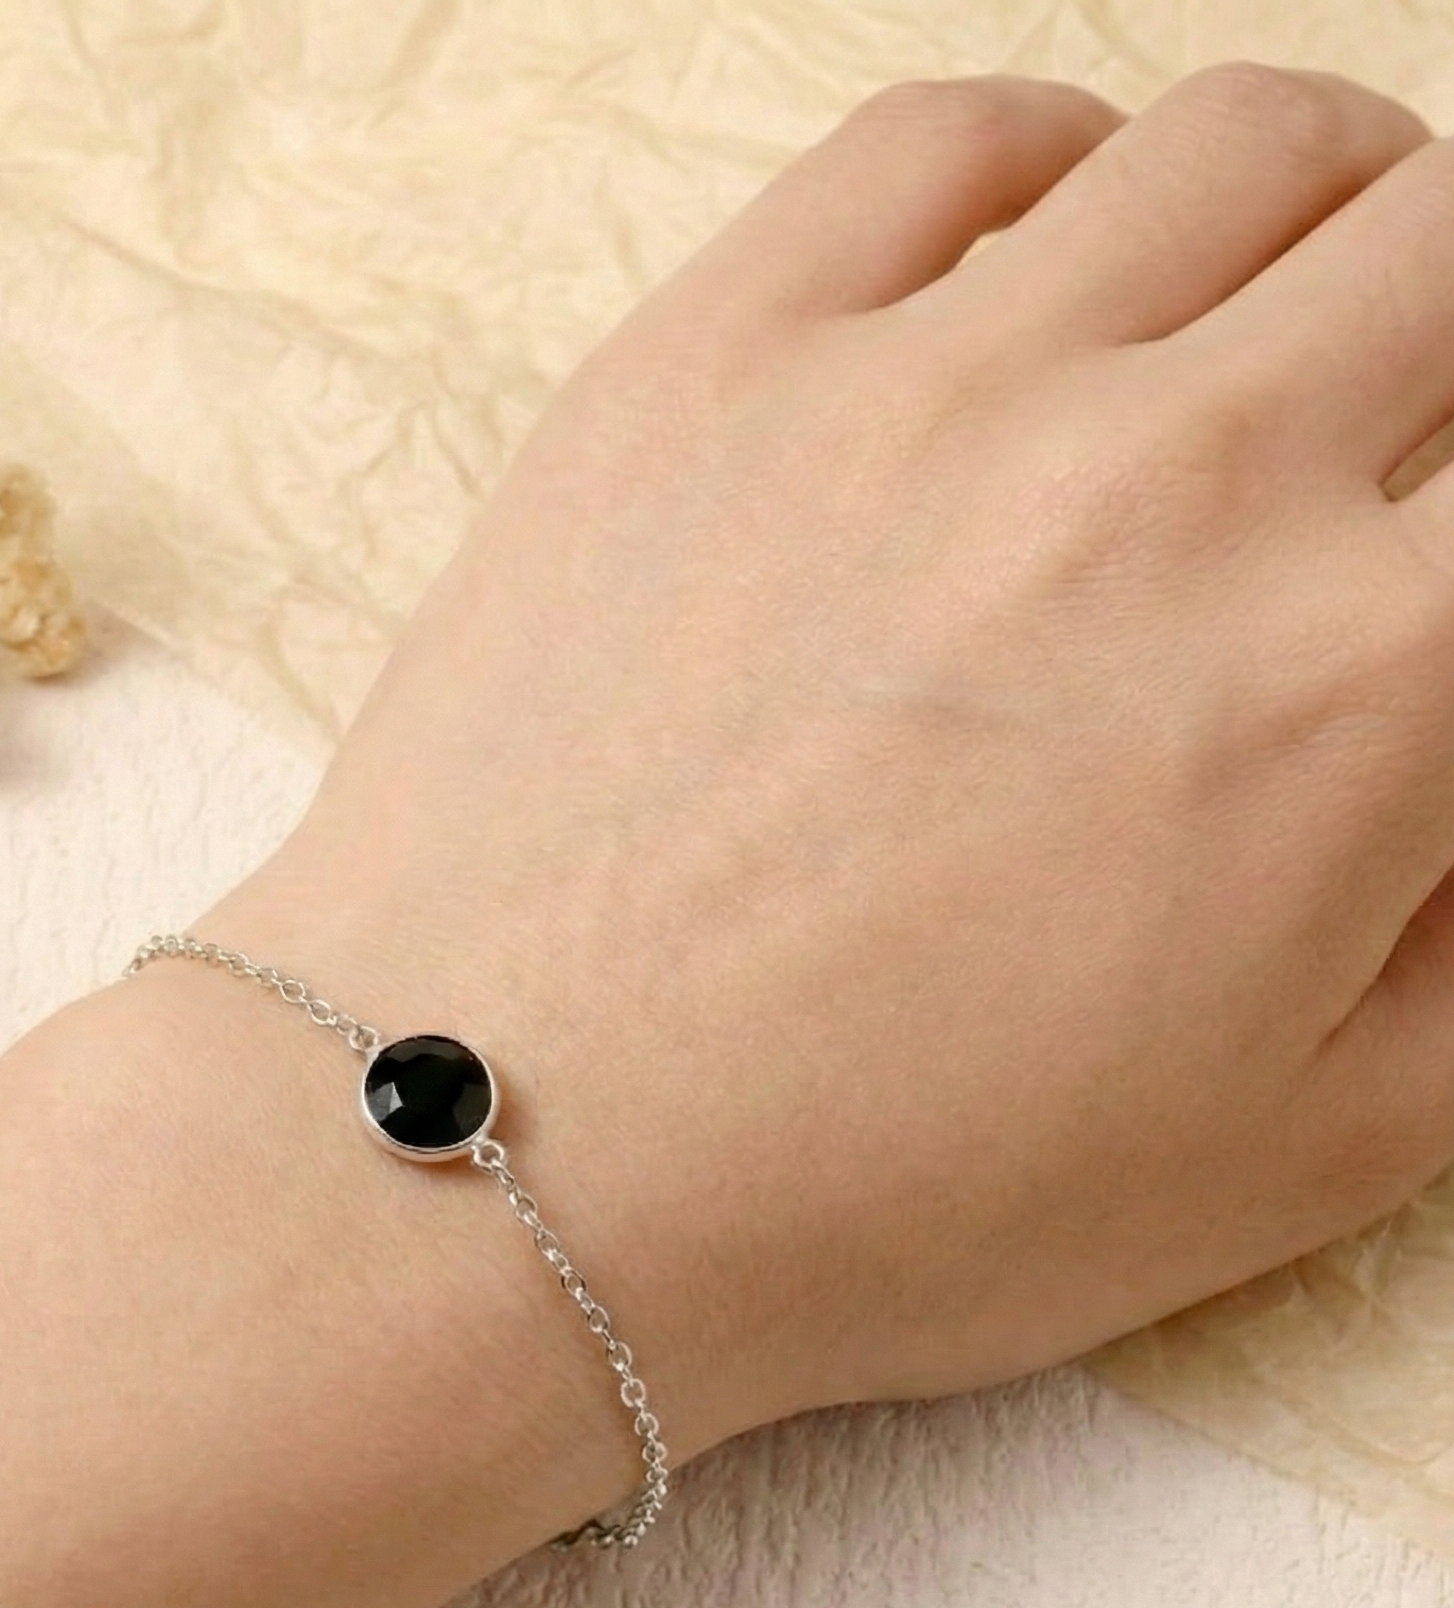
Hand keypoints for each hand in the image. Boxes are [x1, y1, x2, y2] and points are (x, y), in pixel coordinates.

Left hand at [208, 67, 1453, 1461]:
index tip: (1429, 572)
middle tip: (1394, 415)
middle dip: (1449, 322)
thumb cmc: (874, 1197)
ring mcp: (924, 389)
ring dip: (1307, 206)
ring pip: (1229, 152)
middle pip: (1438, 246)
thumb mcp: (1295, 1152)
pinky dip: (1041, 166)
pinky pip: (935, 145)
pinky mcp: (713, 361)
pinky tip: (1037, 262)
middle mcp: (1175, 478)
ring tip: (1264, 305)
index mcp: (1361, 682)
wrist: (513, 1152)